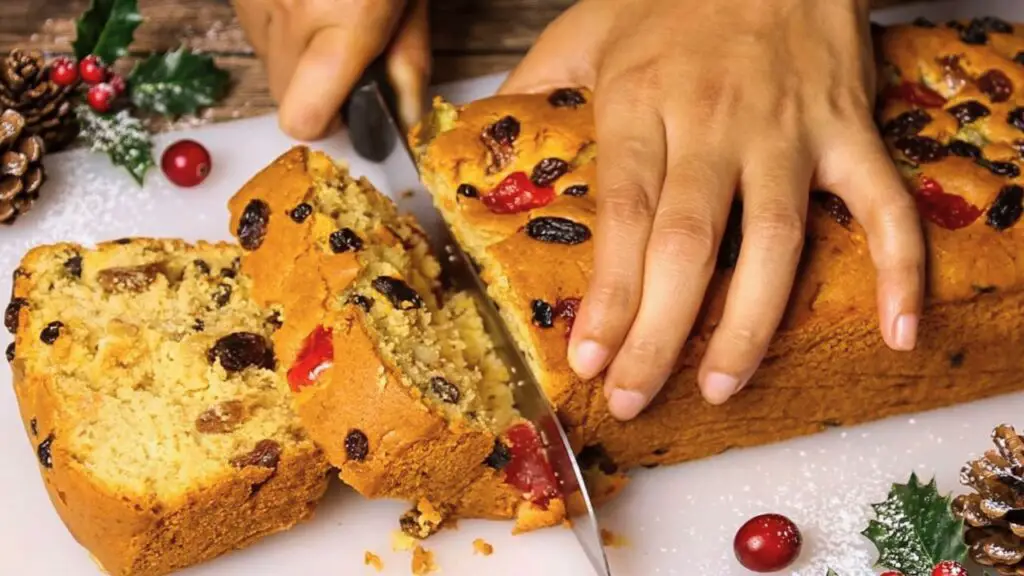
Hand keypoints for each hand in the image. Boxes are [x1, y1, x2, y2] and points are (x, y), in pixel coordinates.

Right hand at [233, 0, 430, 138]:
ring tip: (330, 16)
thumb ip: (409, 61)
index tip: (352, 111)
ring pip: (269, 64)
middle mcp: (291, 15)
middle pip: (285, 99)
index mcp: (348, 19)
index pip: (305, 118)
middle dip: (317, 92)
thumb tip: (405, 119)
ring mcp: (255, 0)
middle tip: (349, 58)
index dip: (327, 126)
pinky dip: (282, 27)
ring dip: (298, 58)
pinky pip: (258, 31)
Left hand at [502, 0, 924, 419]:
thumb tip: (476, 128)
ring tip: (719, 386)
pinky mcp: (848, 129)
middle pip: (689, 244)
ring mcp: (789, 129)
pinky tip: (898, 329)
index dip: (609, 295)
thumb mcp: (587, 26)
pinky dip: (900, 266)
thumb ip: (535, 83)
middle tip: (635, 397)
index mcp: (641, 101)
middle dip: (660, 333)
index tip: (589, 359)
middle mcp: (714, 122)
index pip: (624, 214)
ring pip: (776, 240)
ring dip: (750, 323)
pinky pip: (884, 202)